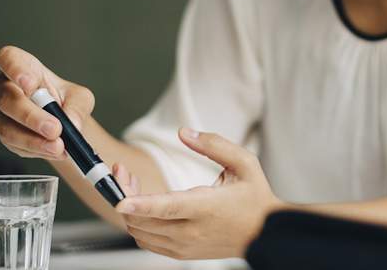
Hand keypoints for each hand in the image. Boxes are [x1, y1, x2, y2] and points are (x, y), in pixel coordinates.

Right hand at [0, 45, 94, 160]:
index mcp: (22, 66)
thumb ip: (77, 107)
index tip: (30, 84)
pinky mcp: (4, 134)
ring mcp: (0, 112)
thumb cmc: (66, 100)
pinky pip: (15, 145)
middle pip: (7, 99)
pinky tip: (53, 151)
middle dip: (31, 117)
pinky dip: (36, 150)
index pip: (8, 59)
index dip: (15, 69)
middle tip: (55, 128)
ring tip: (58, 146)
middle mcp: (4, 87)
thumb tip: (71, 123)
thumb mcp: (80, 98)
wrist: (63, 123)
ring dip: (34, 140)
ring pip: (8, 128)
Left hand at [115, 128, 283, 259]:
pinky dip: (137, 225)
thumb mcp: (243, 163)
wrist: (266, 234)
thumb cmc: (255, 198)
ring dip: (128, 210)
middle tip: (121, 172)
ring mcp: (185, 246)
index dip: (141, 204)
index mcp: (207, 208)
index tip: (120, 201)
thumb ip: (213, 145)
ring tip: (130, 186)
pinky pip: (147, 242)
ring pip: (141, 232)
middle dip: (124, 194)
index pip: (168, 208)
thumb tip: (184, 133)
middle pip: (144, 220)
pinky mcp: (181, 254)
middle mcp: (193, 231)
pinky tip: (142, 206)